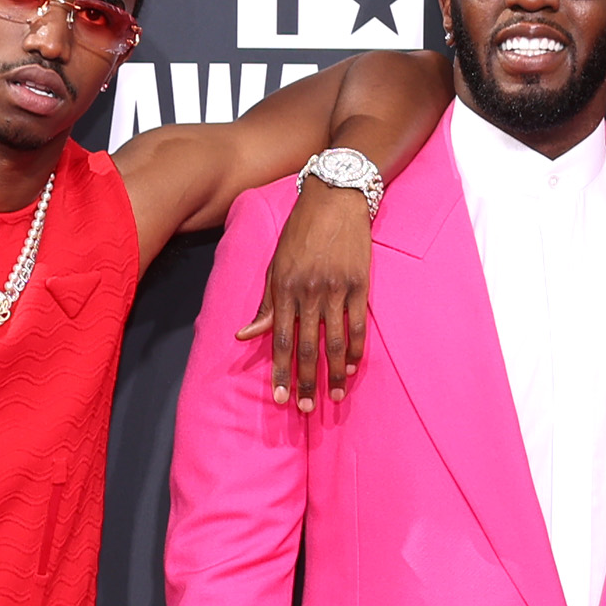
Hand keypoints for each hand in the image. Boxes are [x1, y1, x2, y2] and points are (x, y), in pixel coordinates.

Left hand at [234, 177, 373, 411]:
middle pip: (307, 347)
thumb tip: (245, 335)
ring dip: (333, 373)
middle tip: (307, 408)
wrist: (335, 198)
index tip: (281, 398)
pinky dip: (355, 349)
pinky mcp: (359, 284)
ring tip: (333, 397)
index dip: (280, 371)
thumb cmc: (300, 231)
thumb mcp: (275, 264)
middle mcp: (308, 292)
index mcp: (283, 288)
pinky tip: (352, 368)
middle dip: (306, 380)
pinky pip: (357, 325)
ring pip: (334, 341)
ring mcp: (336, 289)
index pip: (280, 340)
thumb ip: (264, 303)